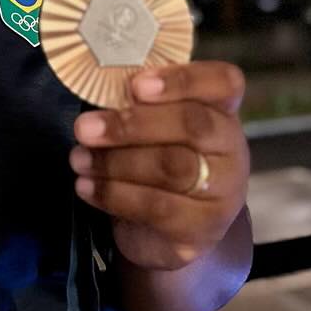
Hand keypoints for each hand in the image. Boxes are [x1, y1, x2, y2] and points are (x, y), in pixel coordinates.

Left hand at [69, 62, 249, 271]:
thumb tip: (98, 86)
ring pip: (172, 167)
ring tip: (78, 158)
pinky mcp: (202, 228)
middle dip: (132, 124)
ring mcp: (223, 191)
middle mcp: (231, 148)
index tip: (136, 85)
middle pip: (192, 125)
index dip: (182, 80)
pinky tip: (86, 186)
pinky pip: (157, 207)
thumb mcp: (151, 125)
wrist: (166, 231)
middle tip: (85, 128)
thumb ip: (138, 103)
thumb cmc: (155, 158)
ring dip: (115, 162)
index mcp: (221, 109)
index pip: (223, 83)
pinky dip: (113, 194)